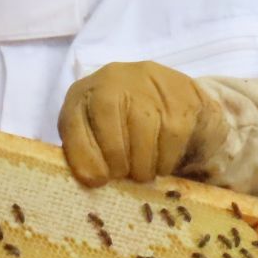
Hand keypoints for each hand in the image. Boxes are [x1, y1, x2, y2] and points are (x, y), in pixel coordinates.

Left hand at [58, 60, 227, 185]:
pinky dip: (167, 158)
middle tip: (125, 176)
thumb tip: (94, 179)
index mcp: (84, 91)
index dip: (86, 157)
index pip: (75, 124)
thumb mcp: (88, 129)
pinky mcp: (182, 93)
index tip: (99, 179)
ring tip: (143, 172)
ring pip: (145, 132)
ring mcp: (150, 82)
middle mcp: (114, 78)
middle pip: (111, 128)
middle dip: (119, 162)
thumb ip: (83, 151)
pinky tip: (161, 163)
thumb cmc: (114, 119)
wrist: (160, 94)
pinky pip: (173, 134)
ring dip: (144, 164)